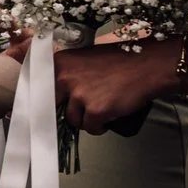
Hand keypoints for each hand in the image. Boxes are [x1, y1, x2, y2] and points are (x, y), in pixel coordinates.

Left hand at [54, 43, 175, 132]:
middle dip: (66, 110)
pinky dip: (99, 127)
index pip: (39, 89)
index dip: (46, 101)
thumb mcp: (83, 60)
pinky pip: (90, 128)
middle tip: (80, 109)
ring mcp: (79, 95)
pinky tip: (108, 118)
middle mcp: (64, 78)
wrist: (148, 66)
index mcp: (59, 63)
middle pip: (52, 107)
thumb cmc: (118, 62)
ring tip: (101, 109)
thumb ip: (66, 73)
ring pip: (73, 119)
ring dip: (86, 119)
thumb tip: (54, 94)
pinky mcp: (95, 110)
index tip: (49, 108)